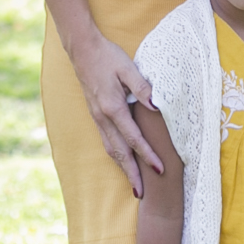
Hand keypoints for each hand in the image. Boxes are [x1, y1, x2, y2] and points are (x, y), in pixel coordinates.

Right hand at [70, 28, 163, 195]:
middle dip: (132, 174)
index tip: (160, 170)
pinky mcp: (95, 115)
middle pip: (119, 152)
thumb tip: (159, 107)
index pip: (134, 139)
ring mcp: (97, 117)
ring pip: (110, 149)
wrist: (82, 49)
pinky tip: (121, 160)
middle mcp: (103, 117)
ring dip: (122, 168)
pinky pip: (106, 141)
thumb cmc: (108, 56)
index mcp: (113, 108)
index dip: (148, 156)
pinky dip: (115, 155)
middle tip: (142, 194)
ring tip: (133, 184)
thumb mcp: (128, 68)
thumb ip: (143, 89)